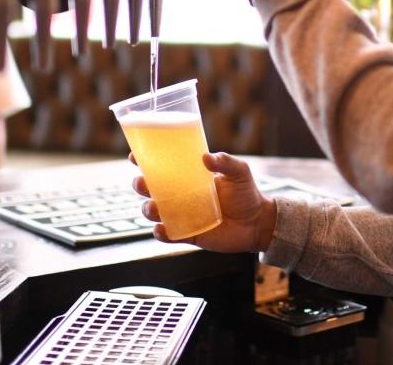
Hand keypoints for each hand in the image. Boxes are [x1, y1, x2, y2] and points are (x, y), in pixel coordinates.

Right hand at [130, 151, 276, 252]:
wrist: (258, 223)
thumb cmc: (247, 194)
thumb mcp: (239, 171)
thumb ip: (225, 162)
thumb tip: (205, 157)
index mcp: (190, 177)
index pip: (163, 167)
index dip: (145, 162)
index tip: (134, 156)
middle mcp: (182, 195)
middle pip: (152, 189)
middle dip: (141, 185)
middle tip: (141, 182)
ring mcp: (183, 215)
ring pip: (155, 212)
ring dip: (148, 209)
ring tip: (154, 207)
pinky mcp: (188, 234)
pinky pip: (169, 235)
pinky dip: (161, 233)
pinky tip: (161, 229)